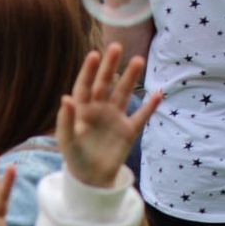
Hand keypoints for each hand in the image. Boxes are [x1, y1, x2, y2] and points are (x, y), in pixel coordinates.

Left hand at [55, 44, 160, 187]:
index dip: (89, 71)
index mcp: (81, 109)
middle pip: (105, 84)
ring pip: (124, 94)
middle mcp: (98, 109)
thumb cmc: (74, 157)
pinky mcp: (128, 131)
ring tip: (139, 60)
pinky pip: (141, 116)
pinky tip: (159, 94)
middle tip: (116, 46)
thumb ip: (65, 120)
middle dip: (110, 66)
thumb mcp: (66, 140)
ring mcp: (115, 118)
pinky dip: (150, 106)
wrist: (91, 178)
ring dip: (131, 78)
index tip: (94, 55)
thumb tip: (65, 97)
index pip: (85, 85)